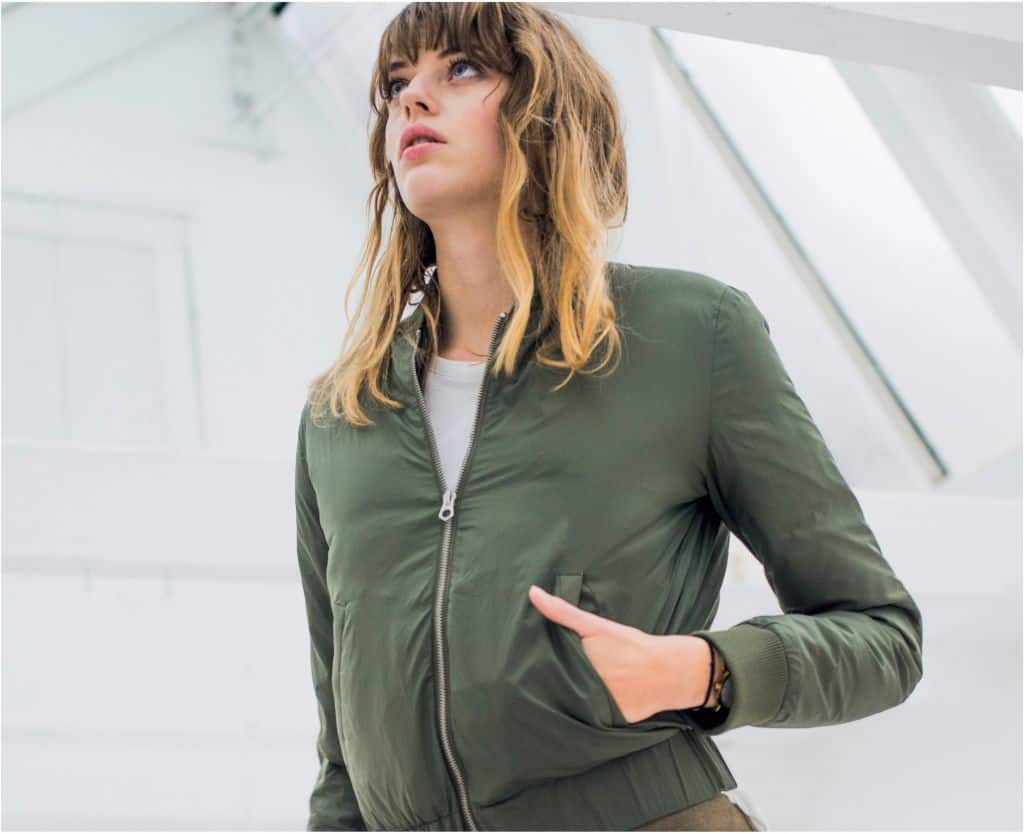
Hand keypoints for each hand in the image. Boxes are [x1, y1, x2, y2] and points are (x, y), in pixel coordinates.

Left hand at [528, 584, 713, 722]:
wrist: (668, 672)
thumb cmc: (630, 646)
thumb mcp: (596, 626)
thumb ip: (563, 612)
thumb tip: (532, 592)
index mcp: (578, 665)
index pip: (543, 670)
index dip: (528, 669)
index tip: (515, 667)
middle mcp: (585, 689)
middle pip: (553, 689)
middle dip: (539, 687)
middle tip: (523, 685)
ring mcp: (596, 709)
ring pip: (567, 707)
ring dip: (557, 704)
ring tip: (537, 703)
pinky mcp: (607, 724)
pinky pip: (585, 722)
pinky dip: (578, 718)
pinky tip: (569, 715)